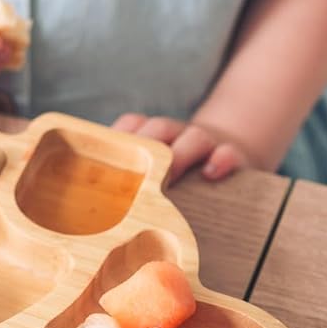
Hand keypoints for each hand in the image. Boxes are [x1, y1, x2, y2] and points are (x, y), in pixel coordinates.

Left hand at [111, 113, 252, 183]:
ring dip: (180, 155)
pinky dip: (221, 160)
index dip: (119, 135)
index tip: (103, 153)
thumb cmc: (180, 169)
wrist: (228, 153)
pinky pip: (228, 153)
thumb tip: (95, 202)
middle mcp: (178, 134)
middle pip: (159, 128)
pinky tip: (210, 173)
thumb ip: (131, 178)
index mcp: (155, 134)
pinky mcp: (232, 155)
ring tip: (170, 177)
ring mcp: (205, 143)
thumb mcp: (156, 167)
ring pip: (194, 137)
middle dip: (147, 143)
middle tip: (135, 170)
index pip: (132, 125)